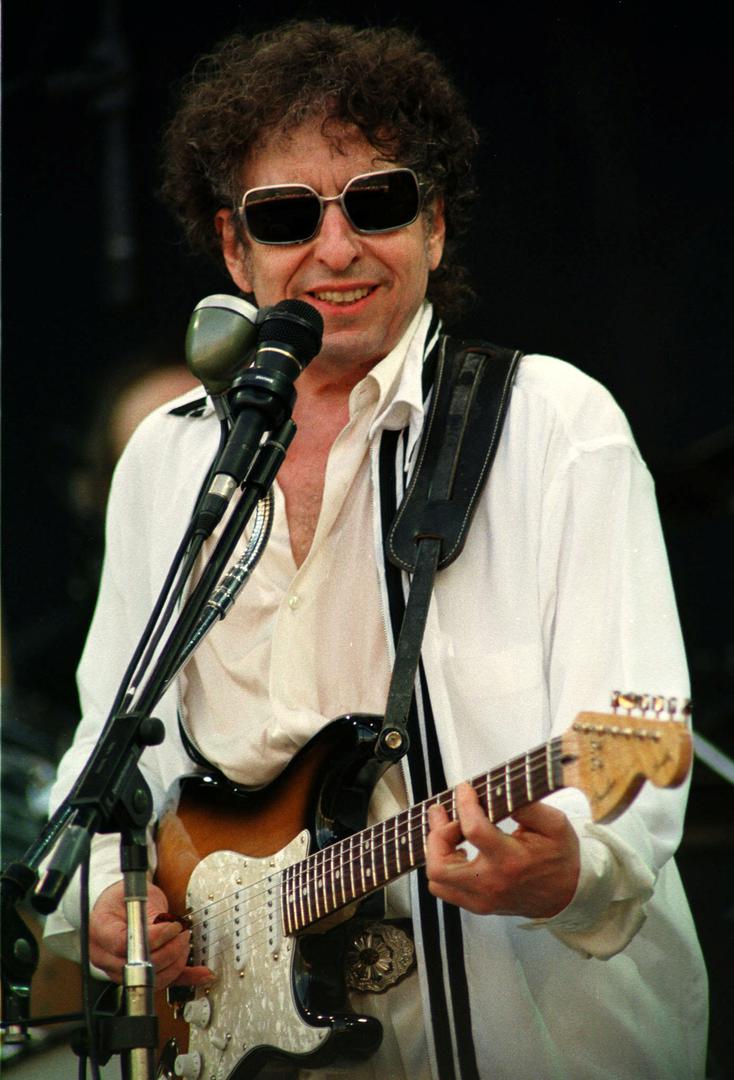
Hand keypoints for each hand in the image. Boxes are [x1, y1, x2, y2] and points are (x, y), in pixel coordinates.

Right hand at [89, 881, 214, 988]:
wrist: (119, 907)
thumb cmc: (124, 899)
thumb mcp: (136, 895)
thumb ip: (149, 914)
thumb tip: (166, 929)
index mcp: (100, 931)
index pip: (123, 945)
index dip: (154, 939)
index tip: (173, 927)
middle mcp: (105, 957)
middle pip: (139, 967)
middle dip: (169, 951)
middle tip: (183, 933)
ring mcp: (118, 971)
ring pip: (151, 979)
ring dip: (176, 962)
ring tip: (185, 942)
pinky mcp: (135, 977)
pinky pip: (161, 983)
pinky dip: (184, 978)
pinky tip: (200, 974)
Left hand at [425, 783, 579, 917]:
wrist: (569, 895)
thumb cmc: (560, 858)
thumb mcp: (555, 824)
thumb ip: (527, 806)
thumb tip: (499, 791)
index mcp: (511, 860)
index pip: (474, 830)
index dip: (464, 804)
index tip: (465, 789)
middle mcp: (491, 883)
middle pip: (440, 865)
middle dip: (436, 833)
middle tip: (444, 813)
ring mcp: (482, 899)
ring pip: (437, 879)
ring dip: (436, 851)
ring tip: (447, 830)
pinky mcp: (478, 906)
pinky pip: (444, 889)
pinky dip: (442, 868)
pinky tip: (455, 850)